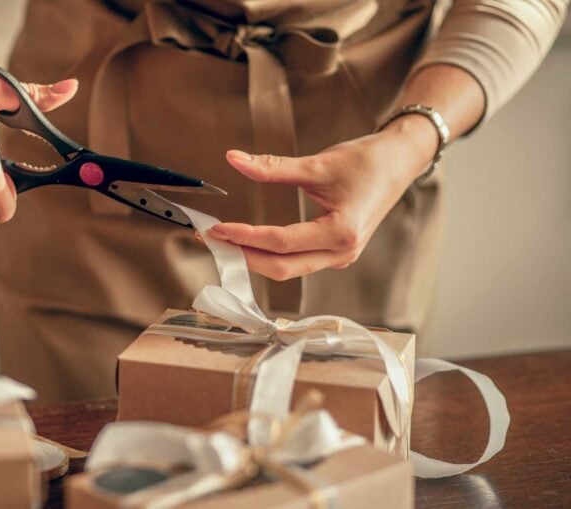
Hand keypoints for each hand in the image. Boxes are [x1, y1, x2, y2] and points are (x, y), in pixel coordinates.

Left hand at [207, 115, 438, 280]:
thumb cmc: (367, 162)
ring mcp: (340, 257)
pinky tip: (249, 243)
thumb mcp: (318, 163)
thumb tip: (234, 159)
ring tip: (225, 241)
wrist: (401, 161)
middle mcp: (342, 253)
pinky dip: (270, 256)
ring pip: (288, 269)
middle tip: (212, 239)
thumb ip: (273, 166)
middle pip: (281, 267)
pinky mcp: (335, 254)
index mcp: (341, 232)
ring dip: (254, 258)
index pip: (280, 243)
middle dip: (243, 255)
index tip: (217, 228)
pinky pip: (297, 263)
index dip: (245, 236)